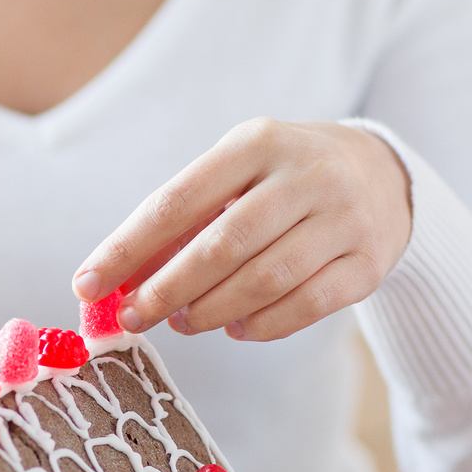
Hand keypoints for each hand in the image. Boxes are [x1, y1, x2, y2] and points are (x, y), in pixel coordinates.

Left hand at [73, 119, 412, 340]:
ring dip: (211, 311)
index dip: (127, 248)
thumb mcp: (237, 174)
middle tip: (133, 317)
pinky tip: (236, 329)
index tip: (87, 284)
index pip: (177, 201)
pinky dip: (263, 326)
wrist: (383, 174)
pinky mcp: (368, 262)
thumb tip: (119, 278)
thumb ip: (185, 219)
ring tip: (184, 323)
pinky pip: (307, 305)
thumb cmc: (282, 180)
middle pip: (221, 246)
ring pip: (264, 280)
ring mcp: (343, 218)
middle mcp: (305, 175)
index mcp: (257, 142)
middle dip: (166, 290)